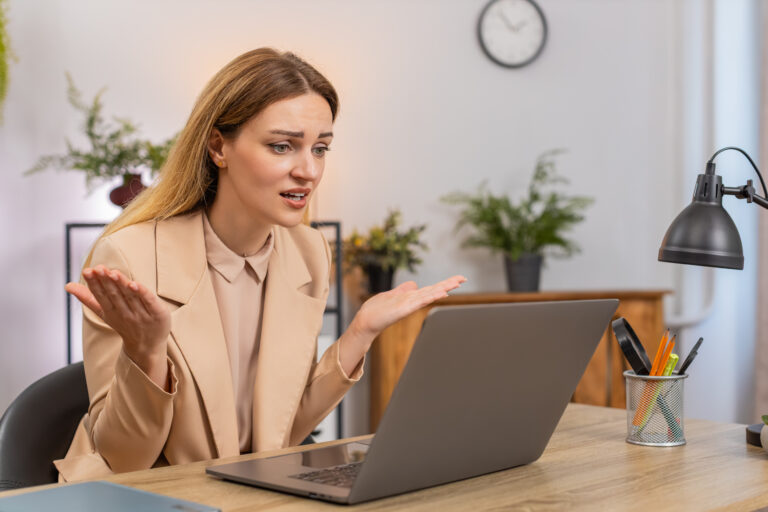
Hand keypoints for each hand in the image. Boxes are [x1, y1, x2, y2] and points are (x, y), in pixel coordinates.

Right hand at [66, 265, 170, 387]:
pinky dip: (142, 293)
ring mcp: (141, 314)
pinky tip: (134, 284)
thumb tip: (67, 285)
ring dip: (121, 285)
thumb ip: (88, 298)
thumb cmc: (124, 323)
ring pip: (130, 297)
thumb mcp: (104, 312)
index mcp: (111, 311)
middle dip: (106, 281)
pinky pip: (149, 302)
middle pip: (114, 295)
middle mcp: (125, 313)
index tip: (88, 271)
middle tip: (98, 268)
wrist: (147, 346)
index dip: (94, 284)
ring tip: (113, 273)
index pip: (101, 296)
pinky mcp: (157, 314)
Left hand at [352, 275, 466, 339]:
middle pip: (434, 290)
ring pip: (430, 294)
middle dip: (448, 284)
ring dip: (444, 288)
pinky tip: (441, 293)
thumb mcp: (391, 295)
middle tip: (464, 278)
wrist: (366, 322)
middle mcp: (413, 301)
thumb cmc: (377, 310)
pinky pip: (421, 301)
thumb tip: (414, 284)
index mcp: (411, 298)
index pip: (430, 289)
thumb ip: (403, 290)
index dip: (443, 284)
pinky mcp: (405, 308)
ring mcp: (410, 305)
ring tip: (457, 282)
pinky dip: (431, 296)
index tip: (457, 279)